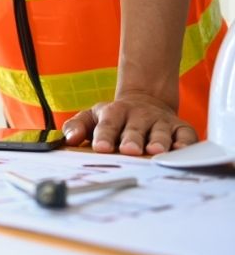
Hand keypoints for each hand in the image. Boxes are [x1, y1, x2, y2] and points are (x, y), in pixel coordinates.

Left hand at [62, 91, 197, 155]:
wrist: (145, 102)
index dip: (104, 135)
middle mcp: (139, 116)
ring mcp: (161, 121)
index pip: (108, 124)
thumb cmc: (113, 118)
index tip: (100, 147)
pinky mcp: (180, 127)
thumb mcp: (91, 118)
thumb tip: (69, 139)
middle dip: (132, 139)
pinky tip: (180, 150)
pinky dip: (185, 143)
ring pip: (161, 131)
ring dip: (159, 141)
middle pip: (135, 128)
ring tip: (155, 151)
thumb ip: (76, 127)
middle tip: (129, 150)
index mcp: (114, 113)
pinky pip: (186, 134)